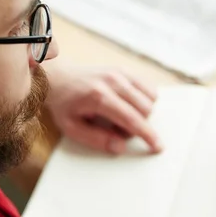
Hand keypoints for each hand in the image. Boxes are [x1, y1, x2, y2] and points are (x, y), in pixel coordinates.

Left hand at [45, 64, 160, 154]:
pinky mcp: (123, 69)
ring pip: (150, 97)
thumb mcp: (72, 128)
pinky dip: (144, 100)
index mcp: (99, 97)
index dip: (147, 135)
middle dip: (138, 125)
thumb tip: (121, 146)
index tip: (158, 147)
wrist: (57, 77)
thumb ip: (97, 139)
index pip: (132, 119)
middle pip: (145, 109)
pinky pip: (147, 87)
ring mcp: (120, 73)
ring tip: (120, 115)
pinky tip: (128, 104)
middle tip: (116, 128)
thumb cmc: (63, 104)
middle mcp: (113, 81)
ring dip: (142, 112)